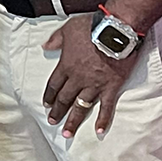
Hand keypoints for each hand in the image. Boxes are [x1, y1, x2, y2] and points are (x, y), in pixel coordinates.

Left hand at [43, 13, 135, 137]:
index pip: (54, 84)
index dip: (49, 95)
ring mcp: (94, 85)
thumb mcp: (68, 29)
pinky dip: (103, 119)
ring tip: (67, 133)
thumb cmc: (92, 27)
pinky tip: (98, 130)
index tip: (46, 104)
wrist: (116, 31)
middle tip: (52, 122)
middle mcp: (78, 78)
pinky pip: (106, 107)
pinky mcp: (111, 87)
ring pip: (81, 106)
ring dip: (73, 120)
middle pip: (65, 98)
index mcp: (67, 65)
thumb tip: (45, 46)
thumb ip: (56, 39)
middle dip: (58, 111)